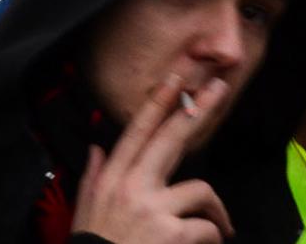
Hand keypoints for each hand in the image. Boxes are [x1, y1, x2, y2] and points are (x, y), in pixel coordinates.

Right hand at [71, 75, 233, 243]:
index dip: (159, 102)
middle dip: (198, 109)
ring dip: (217, 213)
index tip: (177, 77)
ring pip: (201, 190)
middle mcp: (132, 186)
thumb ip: (92, 177)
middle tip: (221, 87)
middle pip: (171, 138)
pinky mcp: (172, 234)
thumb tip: (97, 148)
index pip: (137, 131)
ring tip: (222, 229)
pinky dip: (214, 239)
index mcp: (112, 179)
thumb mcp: (83, 211)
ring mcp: (153, 209)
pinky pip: (207, 228)